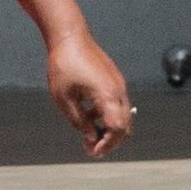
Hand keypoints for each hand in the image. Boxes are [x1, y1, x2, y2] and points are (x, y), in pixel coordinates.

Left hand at [41, 28, 138, 158]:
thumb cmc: (64, 64)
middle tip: (91, 148)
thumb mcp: (64, 99)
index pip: (117, 129)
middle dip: (110, 141)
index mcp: (108, 95)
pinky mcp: (114, 81)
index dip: (106, 145)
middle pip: (126, 126)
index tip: (92, 151)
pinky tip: (89, 116)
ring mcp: (118, 85)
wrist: (70, 38)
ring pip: (123, 116)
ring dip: (109, 129)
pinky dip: (107, 117)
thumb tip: (91, 137)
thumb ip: (79, 122)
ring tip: (88, 135)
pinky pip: (117, 105)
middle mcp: (119, 90)